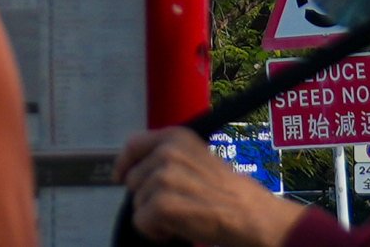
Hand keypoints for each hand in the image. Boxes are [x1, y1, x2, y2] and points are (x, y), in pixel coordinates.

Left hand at [113, 127, 303, 246]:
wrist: (249, 214)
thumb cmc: (226, 192)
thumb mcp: (196, 158)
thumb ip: (167, 158)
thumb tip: (135, 170)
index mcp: (176, 136)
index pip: (133, 144)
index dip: (124, 164)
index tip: (120, 178)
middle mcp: (167, 152)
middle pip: (133, 180)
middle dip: (147, 197)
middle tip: (174, 206)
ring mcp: (164, 177)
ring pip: (137, 204)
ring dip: (154, 216)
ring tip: (181, 217)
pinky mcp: (162, 204)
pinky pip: (141, 222)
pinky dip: (155, 232)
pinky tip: (176, 230)